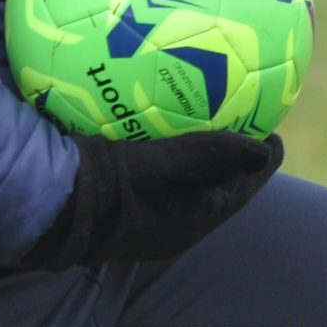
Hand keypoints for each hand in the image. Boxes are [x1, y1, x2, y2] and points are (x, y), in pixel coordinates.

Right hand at [26, 130, 282, 267]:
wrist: (55, 204)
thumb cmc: (116, 187)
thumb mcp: (170, 167)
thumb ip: (216, 155)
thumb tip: (266, 151)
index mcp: (195, 221)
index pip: (245, 187)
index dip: (262, 155)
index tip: (271, 123)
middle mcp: (176, 220)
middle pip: (220, 179)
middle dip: (233, 146)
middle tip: (242, 106)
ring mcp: (150, 209)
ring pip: (190, 173)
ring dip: (199, 144)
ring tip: (208, 104)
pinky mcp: (126, 195)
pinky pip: (159, 166)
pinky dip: (167, 143)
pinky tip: (159, 113)